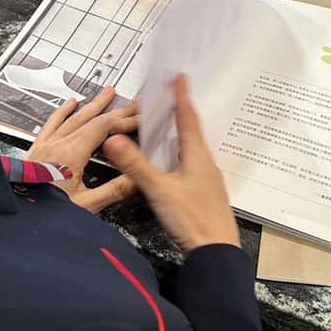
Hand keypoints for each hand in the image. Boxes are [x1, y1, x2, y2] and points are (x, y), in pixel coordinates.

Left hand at [26, 87, 138, 213]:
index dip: (123, 121)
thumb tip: (137, 179)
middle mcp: (57, 145)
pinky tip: (70, 103)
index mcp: (71, 155)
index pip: (103, 127)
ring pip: (73, 118)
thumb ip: (114, 190)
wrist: (14, 217)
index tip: (139, 120)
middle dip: (115, 110)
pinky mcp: (37, 150)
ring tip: (107, 94)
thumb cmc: (44, 213)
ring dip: (93, 105)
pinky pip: (52, 123)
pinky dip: (63, 111)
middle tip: (132, 105)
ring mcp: (46, 146)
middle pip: (91, 119)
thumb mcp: (86, 205)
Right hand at [104, 75, 238, 254]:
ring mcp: (209, 179)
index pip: (188, 119)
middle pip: (192, 131)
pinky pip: (194, 163)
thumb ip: (135, 165)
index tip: (180, 77)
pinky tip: (176, 161)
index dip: (182, 97)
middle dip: (180, 112)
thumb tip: (113, 139)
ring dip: (182, 132)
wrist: (216, 254)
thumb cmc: (192, 220)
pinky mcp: (207, 193)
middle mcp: (206, 163)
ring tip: (171, 122)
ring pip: (194, 148)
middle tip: (170, 95)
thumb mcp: (159, 191)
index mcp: (197, 156)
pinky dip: (183, 152)